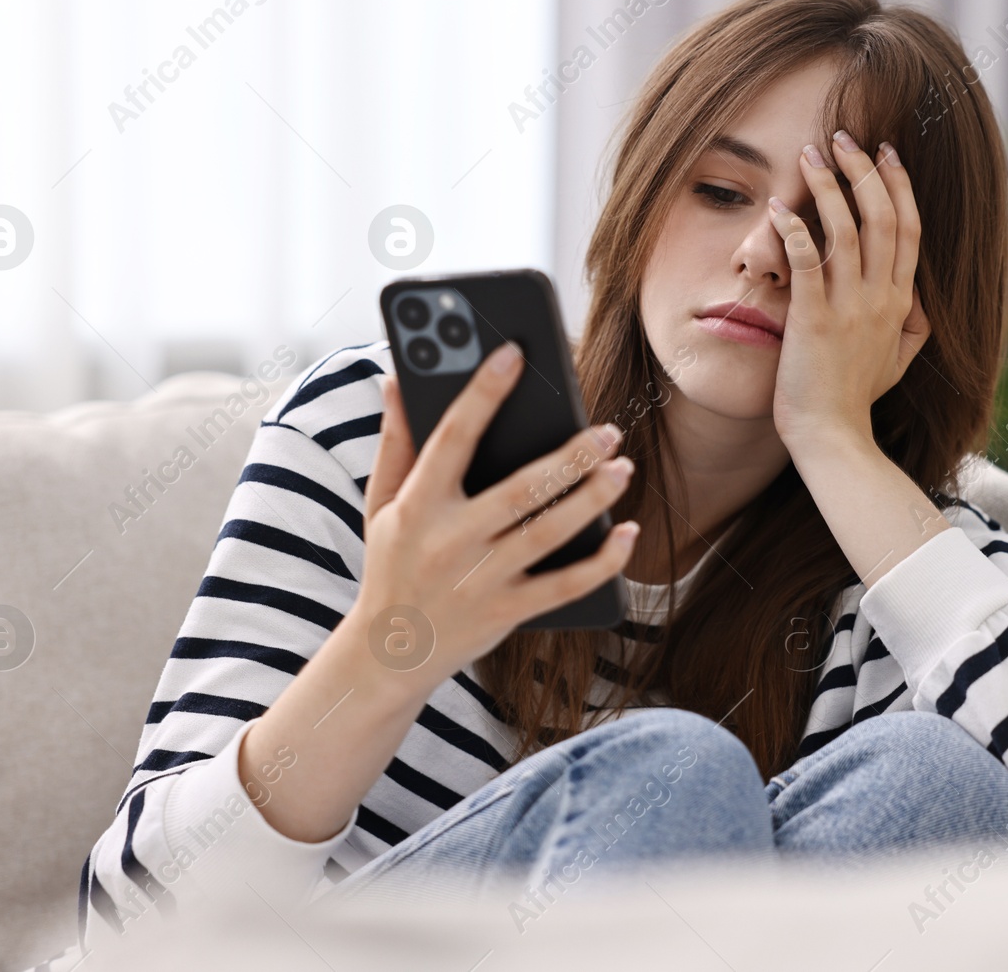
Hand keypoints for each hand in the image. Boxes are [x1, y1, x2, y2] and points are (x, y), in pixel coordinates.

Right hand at [356, 342, 640, 688]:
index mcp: (418, 505)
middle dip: (567, 457)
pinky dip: (602, 562)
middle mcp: (450, 542)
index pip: (452, 439)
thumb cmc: (391, 564)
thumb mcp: (380, 503)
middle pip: (518, 491)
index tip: (513, 354)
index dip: (481, 393)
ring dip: (591, 499)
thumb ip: (395, 442)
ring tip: (623, 466)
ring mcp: (481, 580)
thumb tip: (395, 380)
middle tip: (606, 428)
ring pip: (547, 534)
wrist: (387, 654)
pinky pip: (565, 586)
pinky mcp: (507, 613)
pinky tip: (628, 533)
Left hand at [768, 131, 929, 455]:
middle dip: (864, 171)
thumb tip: (917, 298)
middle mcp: (881, 297)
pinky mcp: (814, 318)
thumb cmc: (856, 400)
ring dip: (829, 185)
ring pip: (846, 229)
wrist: (833, 437)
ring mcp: (849, 307)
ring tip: (811, 155)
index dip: (898, 186)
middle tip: (845, 137)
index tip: (886, 153)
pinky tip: (778, 205)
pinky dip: (793, 228)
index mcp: (901, 302)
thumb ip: (912, 326)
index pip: (909, 229)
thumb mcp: (898, 362)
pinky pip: (807, 261)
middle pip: (882, 217)